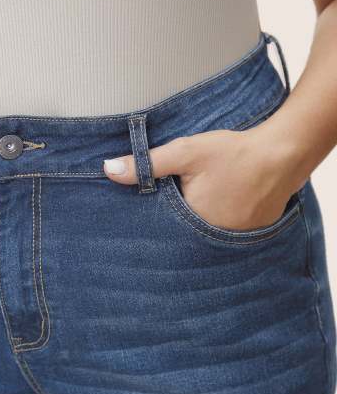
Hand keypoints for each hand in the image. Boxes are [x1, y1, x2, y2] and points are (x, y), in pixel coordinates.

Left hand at [103, 127, 306, 231]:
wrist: (283, 154)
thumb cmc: (234, 153)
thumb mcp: (186, 153)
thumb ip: (148, 164)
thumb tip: (109, 169)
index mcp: (191, 224)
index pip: (162, 229)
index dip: (155, 217)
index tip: (153, 207)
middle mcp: (213, 239)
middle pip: (183, 232)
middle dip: (177, 219)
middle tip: (182, 198)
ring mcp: (234, 239)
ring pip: (204, 232)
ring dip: (199, 220)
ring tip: (203, 200)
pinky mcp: (250, 233)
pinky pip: (225, 231)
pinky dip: (219, 219)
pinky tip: (222, 202)